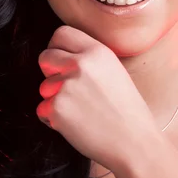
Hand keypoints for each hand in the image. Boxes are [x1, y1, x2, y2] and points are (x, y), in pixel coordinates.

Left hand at [36, 25, 160, 172]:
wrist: (135, 143)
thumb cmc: (128, 113)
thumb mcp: (115, 71)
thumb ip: (90, 60)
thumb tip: (65, 56)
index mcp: (97, 52)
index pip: (61, 34)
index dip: (57, 48)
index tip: (60, 60)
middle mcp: (80, 64)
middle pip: (45, 56)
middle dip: (49, 71)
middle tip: (65, 87)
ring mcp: (67, 85)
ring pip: (43, 87)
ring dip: (54, 99)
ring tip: (80, 111)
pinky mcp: (57, 108)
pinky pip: (43, 110)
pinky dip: (53, 119)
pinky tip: (76, 124)